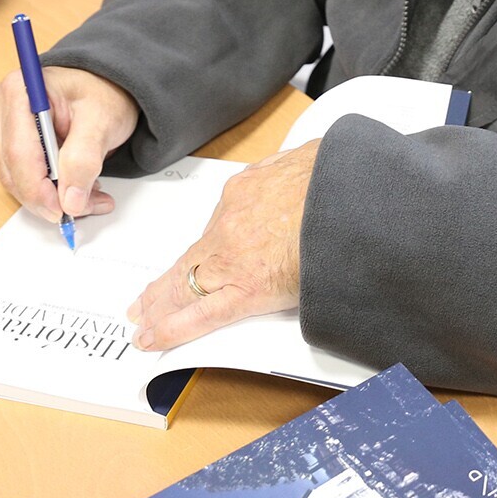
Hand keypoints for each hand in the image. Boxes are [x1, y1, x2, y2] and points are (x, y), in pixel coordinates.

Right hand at [0, 64, 137, 222]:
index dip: (37, 188)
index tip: (61, 210)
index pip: (19, 152)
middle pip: (14, 169)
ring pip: (15, 179)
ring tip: (89, 196)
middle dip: (48, 198)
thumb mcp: (102, 120)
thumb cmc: (100, 91)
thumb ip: (84, 158)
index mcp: (19, 90)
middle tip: (85, 207)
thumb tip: (70, 201)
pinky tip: (74, 188)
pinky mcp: (6, 143)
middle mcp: (0, 107)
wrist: (102, 85)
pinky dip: (47, 191)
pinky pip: (20, 178)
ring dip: (50, 198)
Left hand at [127, 141, 318, 350]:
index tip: (198, 258)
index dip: (202, 248)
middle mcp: (230, 223)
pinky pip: (202, 314)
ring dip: (160, 305)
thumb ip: (288, 170)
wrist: (353, 197)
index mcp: (244, 191)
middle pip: (190, 259)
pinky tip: (151, 338)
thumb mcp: (307, 159)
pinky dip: (172, 328)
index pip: (215, 227)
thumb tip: (292, 171)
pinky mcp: (248, 288)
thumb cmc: (338, 178)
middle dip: (165, 283)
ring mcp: (234, 257)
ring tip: (143, 319)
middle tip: (145, 300)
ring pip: (185, 285)